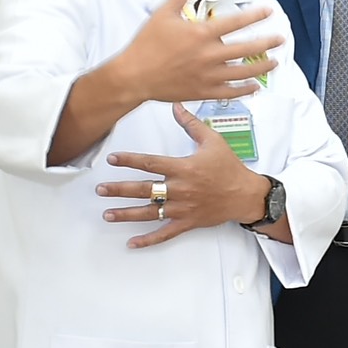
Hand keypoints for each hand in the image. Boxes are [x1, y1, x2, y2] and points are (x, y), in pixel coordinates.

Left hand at [98, 106, 267, 246]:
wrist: (246, 195)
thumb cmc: (230, 168)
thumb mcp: (213, 141)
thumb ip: (192, 124)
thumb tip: (176, 105)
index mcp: (184, 168)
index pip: (151, 164)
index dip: (129, 160)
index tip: (112, 159)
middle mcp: (180, 189)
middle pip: (144, 190)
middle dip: (120, 190)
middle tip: (100, 189)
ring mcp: (182, 209)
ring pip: (149, 213)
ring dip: (126, 214)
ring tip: (107, 214)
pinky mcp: (187, 223)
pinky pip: (165, 234)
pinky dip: (148, 240)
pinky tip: (132, 243)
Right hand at [111, 0, 281, 105]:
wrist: (133, 76)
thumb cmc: (146, 45)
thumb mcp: (164, 12)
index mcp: (201, 34)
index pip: (236, 22)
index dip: (255, 15)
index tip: (267, 11)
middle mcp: (208, 56)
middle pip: (246, 48)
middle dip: (267, 43)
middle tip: (280, 39)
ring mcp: (207, 76)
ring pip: (243, 72)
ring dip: (261, 66)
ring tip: (274, 61)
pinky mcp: (203, 92)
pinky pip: (230, 92)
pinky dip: (245, 89)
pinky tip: (255, 86)